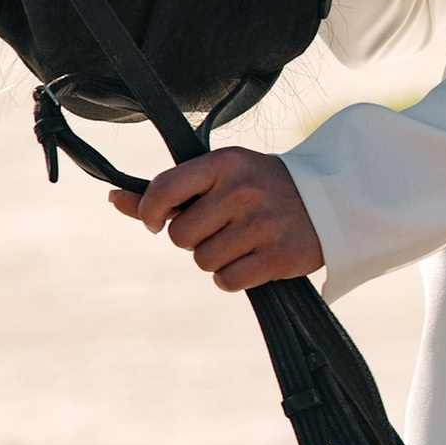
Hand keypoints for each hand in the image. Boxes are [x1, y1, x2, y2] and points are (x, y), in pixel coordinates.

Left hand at [112, 146, 324, 291]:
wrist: (332, 201)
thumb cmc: (262, 188)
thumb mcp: (220, 176)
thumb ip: (168, 192)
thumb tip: (113, 198)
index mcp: (224, 163)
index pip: (162, 190)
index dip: (148, 213)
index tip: (157, 222)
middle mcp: (243, 191)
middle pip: (180, 237)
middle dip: (193, 239)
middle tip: (220, 228)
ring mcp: (263, 224)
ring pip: (203, 262)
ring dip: (215, 259)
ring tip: (242, 242)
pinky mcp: (278, 257)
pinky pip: (226, 281)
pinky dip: (233, 277)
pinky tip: (253, 260)